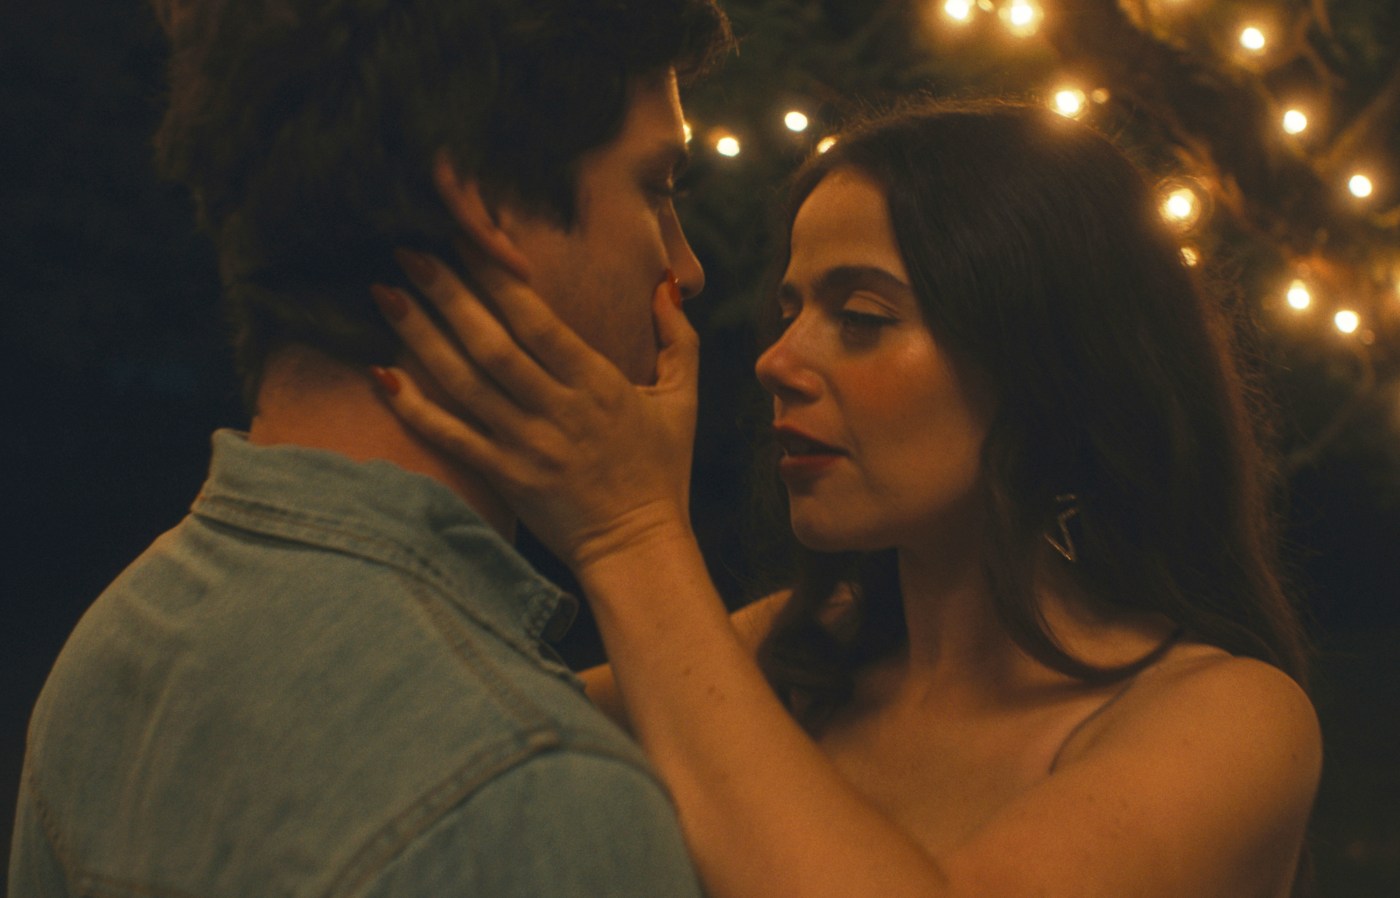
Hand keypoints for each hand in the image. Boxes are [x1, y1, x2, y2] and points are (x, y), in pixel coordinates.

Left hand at [370, 247, 698, 571]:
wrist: (639, 549)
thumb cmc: (662, 472)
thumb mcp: (683, 401)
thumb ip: (677, 338)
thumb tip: (664, 282)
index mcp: (599, 384)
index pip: (538, 321)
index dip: (498, 276)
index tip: (466, 238)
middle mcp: (559, 410)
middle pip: (492, 344)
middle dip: (447, 293)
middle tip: (407, 251)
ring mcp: (528, 447)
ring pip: (465, 383)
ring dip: (421, 337)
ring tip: (385, 295)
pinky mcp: (507, 479)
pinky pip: (453, 439)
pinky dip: (416, 409)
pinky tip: (382, 375)